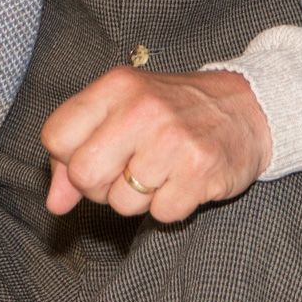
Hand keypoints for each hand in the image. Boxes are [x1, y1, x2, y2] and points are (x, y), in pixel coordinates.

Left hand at [40, 66, 271, 223]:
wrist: (247, 107)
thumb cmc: (173, 112)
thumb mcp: (121, 112)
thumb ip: (78, 152)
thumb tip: (55, 203)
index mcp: (116, 86)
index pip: (56, 137)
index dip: (68, 158)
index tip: (95, 154)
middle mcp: (142, 109)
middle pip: (84, 175)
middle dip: (100, 186)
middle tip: (126, 172)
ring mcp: (172, 140)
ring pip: (121, 203)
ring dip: (139, 199)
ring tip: (161, 171)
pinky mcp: (200, 170)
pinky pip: (160, 214)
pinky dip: (170, 206)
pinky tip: (183, 180)